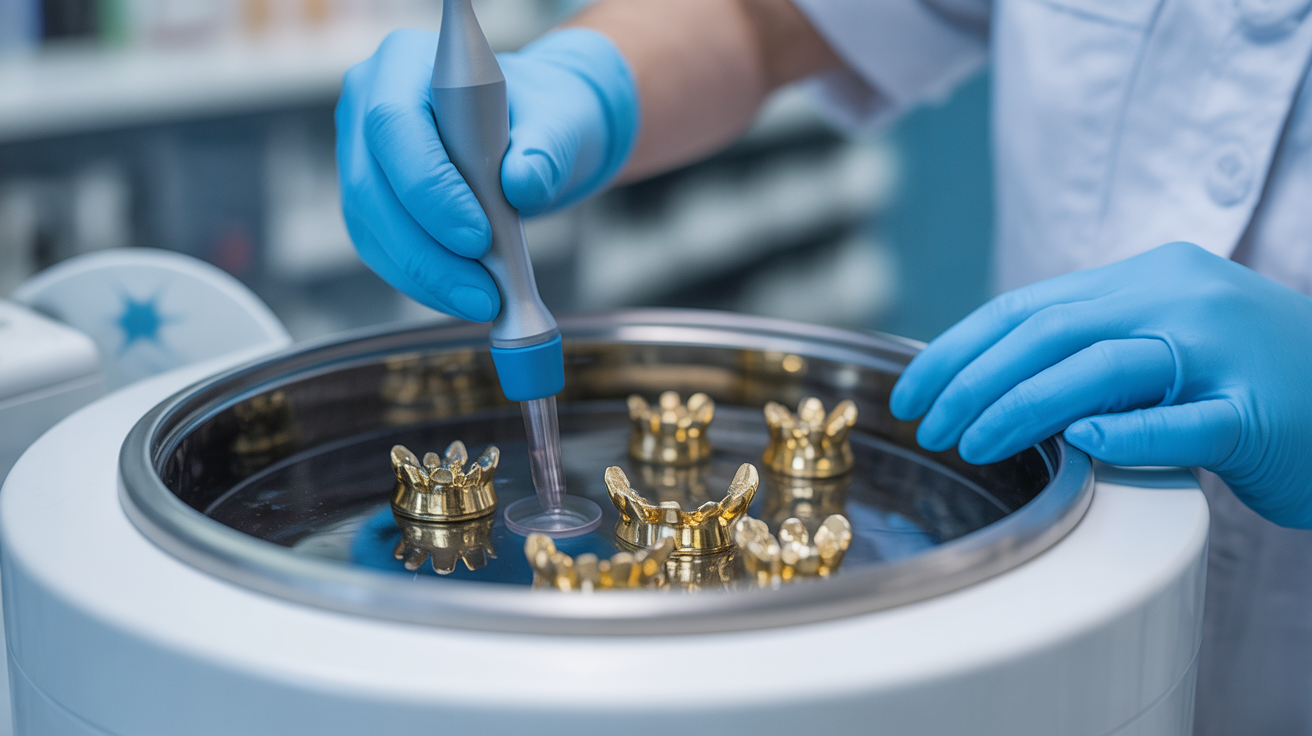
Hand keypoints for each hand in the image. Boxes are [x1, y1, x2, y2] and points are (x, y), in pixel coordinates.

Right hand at [335, 27, 637, 320]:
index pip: (395, 125)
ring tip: (482, 301)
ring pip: (372, 227)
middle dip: (426, 252)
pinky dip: (423, 280)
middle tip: (482, 293)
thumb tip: (523, 184)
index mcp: (405, 62)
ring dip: (425, 275)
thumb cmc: (540, 115)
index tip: (478, 237)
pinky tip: (463, 295)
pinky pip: (382, 248)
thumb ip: (547, 149)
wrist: (533, 132)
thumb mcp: (560, 121)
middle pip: (372, 187)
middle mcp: (368, 102)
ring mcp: (361, 153)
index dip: (429, 187)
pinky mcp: (369, 199)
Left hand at [890, 242, 1311, 527]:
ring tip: (970, 445)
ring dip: (1020, 407)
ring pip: (1100, 368)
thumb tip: (988, 376)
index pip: (1027, 306)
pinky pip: (1184, 421)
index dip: (958, 348)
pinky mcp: (1259, 412)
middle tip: (927, 426)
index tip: (911, 391)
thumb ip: (1093, 345)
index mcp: (1149, 278)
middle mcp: (1181, 299)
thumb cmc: (1251, 378)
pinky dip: (1129, 432)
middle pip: (1048, 332)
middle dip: (971, 380)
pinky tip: (1081, 445)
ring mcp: (1223, 351)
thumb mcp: (1165, 341)